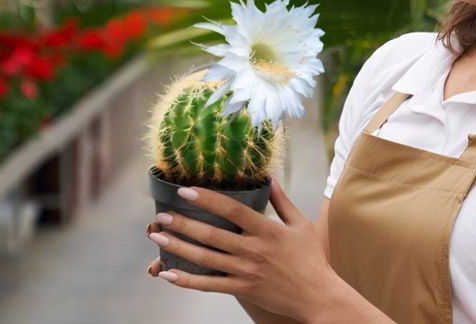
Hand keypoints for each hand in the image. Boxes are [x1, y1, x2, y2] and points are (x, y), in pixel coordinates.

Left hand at [144, 177, 334, 320]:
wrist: (318, 296)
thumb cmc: (311, 258)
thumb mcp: (301, 225)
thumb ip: (283, 202)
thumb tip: (270, 178)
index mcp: (267, 230)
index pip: (232, 210)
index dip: (207, 199)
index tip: (186, 191)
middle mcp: (254, 250)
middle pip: (212, 234)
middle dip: (184, 224)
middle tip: (161, 216)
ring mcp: (246, 271)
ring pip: (206, 258)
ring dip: (179, 247)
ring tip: (158, 237)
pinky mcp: (243, 289)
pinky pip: (209, 285)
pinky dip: (187, 280)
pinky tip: (168, 273)